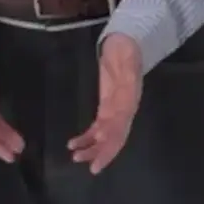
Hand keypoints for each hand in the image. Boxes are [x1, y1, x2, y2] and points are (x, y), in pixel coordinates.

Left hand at [68, 33, 142, 174]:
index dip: (110, 147)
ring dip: (92, 147)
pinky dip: (87, 137)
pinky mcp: (107, 106)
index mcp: (129, 101)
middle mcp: (124, 109)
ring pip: (105, 135)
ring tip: (75, 155)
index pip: (120, 130)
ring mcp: (116, 109)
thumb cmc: (126, 47)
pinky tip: (74, 143)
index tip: (98, 162)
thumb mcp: (127, 53)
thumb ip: (127, 67)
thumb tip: (128, 78)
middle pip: (114, 137)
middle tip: (82, 162)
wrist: (126, 41)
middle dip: (100, 152)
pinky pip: (98, 126)